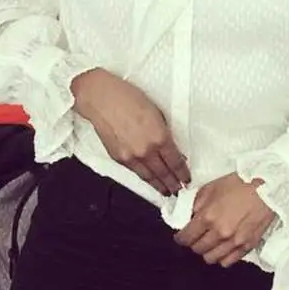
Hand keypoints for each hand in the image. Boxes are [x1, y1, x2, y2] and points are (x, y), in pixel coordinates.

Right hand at [71, 69, 190, 195]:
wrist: (101, 98)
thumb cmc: (129, 97)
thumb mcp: (156, 112)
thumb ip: (164, 132)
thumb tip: (172, 148)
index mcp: (160, 137)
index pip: (176, 162)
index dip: (182, 173)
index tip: (187, 179)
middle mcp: (146, 151)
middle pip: (164, 173)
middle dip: (173, 184)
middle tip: (179, 190)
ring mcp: (131, 156)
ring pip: (149, 177)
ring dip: (159, 186)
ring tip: (166, 192)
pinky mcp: (118, 158)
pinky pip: (135, 172)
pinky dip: (144, 178)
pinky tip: (149, 180)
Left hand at [174, 173, 274, 266]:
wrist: (267, 188)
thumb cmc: (239, 184)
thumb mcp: (211, 187)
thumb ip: (196, 203)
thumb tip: (189, 216)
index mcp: (208, 217)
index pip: (186, 238)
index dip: (180, 238)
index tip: (181, 236)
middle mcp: (219, 233)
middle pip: (197, 249)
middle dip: (193, 243)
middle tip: (197, 236)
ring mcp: (234, 242)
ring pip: (211, 259)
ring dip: (207, 251)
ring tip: (210, 243)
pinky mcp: (247, 246)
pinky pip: (228, 261)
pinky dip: (222, 257)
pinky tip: (222, 248)